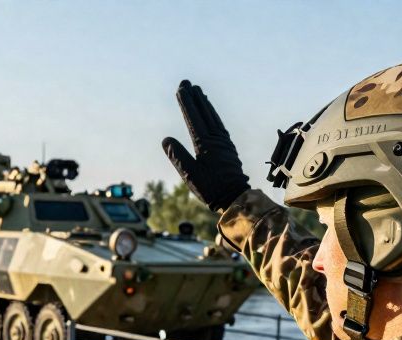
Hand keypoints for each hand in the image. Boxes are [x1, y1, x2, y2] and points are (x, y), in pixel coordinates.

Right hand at [162, 80, 250, 212]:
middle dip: (194, 97)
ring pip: (212, 116)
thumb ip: (178, 156)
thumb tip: (166, 139)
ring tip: (198, 91)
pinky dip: (213, 114)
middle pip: (204, 112)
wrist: (235, 197)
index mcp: (205, 143)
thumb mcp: (190, 175)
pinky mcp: (227, 146)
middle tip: (187, 82)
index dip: (186, 103)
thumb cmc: (211, 189)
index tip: (181, 89)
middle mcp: (216, 138)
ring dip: (204, 103)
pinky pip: (218, 124)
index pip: (193, 118)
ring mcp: (223, 141)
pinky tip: (210, 112)